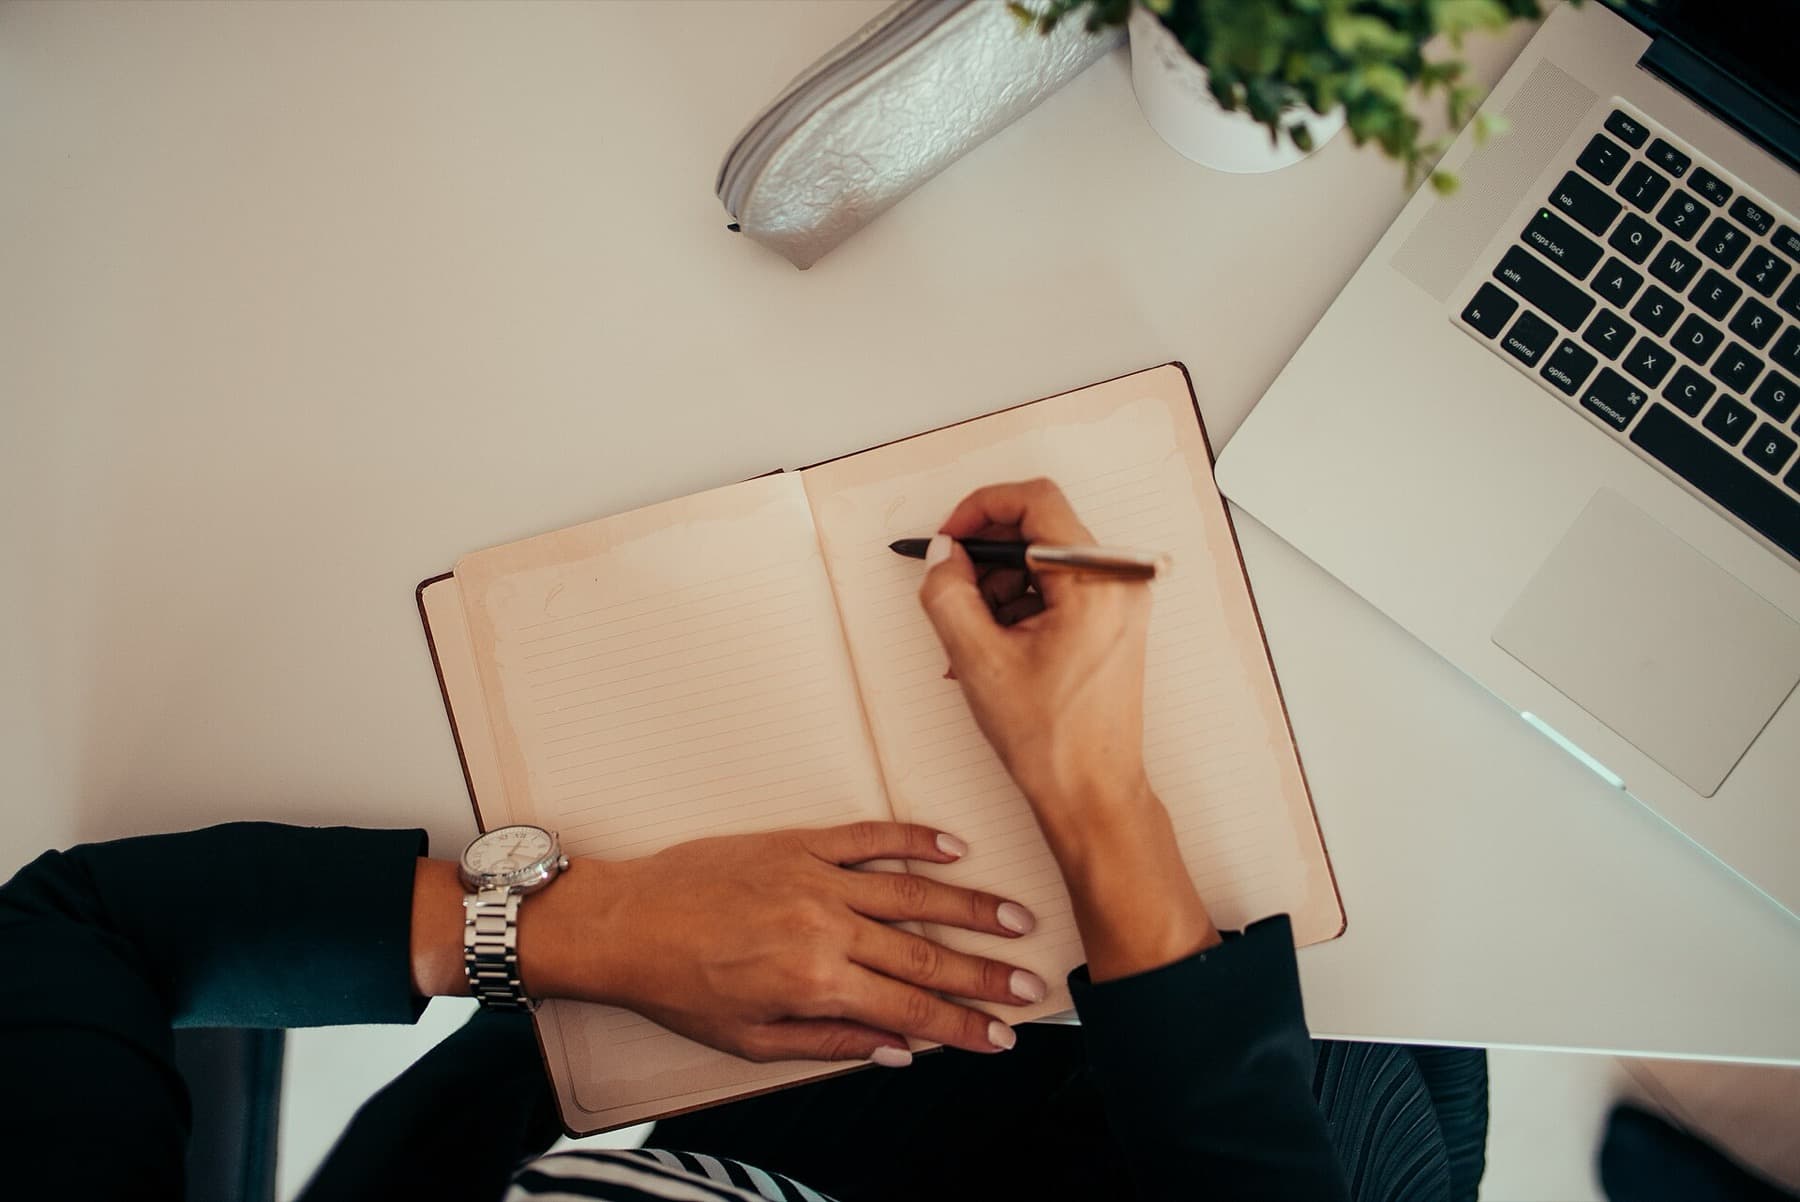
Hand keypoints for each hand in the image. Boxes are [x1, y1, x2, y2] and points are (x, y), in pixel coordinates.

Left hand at [515, 821, 1043, 1064]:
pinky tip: (953, 847)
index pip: (911, 1010)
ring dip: (970, 906)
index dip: (963, 1026)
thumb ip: (831, 1044)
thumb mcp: (751, 1041)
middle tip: (1033, 982)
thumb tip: (900, 1050)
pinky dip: (914, 840)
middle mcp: (826, 929)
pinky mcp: (798, 842)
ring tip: (1015, 918)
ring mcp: (815, 878)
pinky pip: (869, 837)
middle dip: (985, 974)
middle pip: (926, 954)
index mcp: (817, 984)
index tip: (1002, 1036)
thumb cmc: (679, 988)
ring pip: (913, 892)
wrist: (622, 923)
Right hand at [916, 477, 1153, 829]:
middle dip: (985, 559)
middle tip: (951, 592)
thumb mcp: (978, 659)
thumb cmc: (1051, 740)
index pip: (1035, 501)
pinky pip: (1056, 591)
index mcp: (1096, 581)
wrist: (1092, 794)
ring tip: (969, 641)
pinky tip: (990, 650)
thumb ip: (948, 593)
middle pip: (1038, 530)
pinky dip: (1017, 608)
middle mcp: (1119, 582)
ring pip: (1042, 562)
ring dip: (996, 589)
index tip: (947, 539)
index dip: (980, 509)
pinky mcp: (1112, 622)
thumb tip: (942, 554)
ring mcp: (1120, 602)